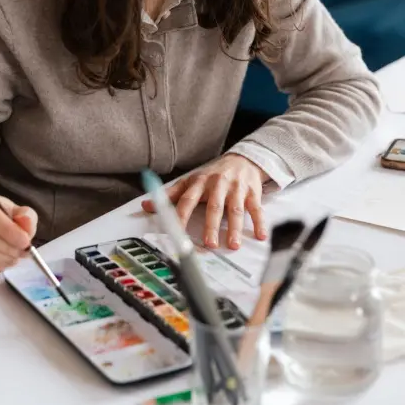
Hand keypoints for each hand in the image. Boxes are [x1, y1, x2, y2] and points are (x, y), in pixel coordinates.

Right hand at [0, 192, 37, 273]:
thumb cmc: (5, 217)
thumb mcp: (19, 211)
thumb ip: (26, 216)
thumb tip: (25, 221)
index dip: (7, 229)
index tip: (24, 241)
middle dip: (6, 246)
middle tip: (23, 251)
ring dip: (1, 257)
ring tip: (16, 256)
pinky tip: (6, 260)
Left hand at [142, 154, 266, 249]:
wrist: (241, 159)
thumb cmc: (212, 175)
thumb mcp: (190, 181)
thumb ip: (170, 195)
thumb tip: (145, 206)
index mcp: (199, 183)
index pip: (188, 200)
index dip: (181, 215)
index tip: (176, 232)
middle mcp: (218, 185)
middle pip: (214, 207)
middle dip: (211, 226)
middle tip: (209, 244)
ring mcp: (236, 189)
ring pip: (235, 209)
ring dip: (235, 228)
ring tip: (232, 245)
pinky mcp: (252, 192)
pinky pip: (256, 208)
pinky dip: (259, 222)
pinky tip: (260, 235)